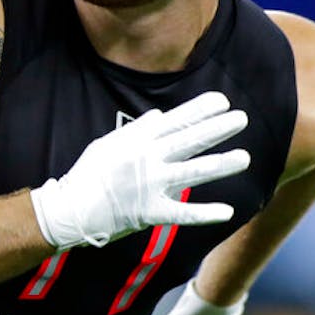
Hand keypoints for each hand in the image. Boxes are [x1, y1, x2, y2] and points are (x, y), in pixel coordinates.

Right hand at [29, 91, 248, 248]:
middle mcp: (148, 159)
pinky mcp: (150, 212)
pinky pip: (182, 213)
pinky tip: (227, 211)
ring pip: (192, 172)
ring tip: (244, 158)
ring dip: (220, 165)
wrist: (71, 209)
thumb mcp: (108, 144)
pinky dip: (204, 213)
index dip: (200, 110)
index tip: (222, 101)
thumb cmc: (88, 175)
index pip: (176, 121)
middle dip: (217, 128)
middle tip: (241, 119)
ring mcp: (151, 185)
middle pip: (189, 140)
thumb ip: (137, 131)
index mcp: (138, 141)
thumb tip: (158, 117)